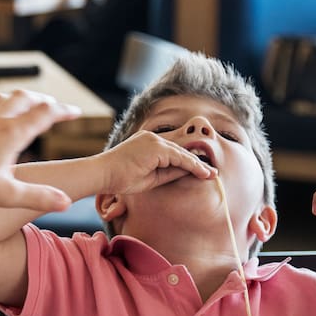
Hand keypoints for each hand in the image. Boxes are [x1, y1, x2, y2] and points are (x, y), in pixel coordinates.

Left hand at [0, 90, 78, 211]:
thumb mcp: (5, 195)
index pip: (46, 114)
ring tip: (21, 107)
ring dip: (15, 100)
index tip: (76, 112)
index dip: (64, 111)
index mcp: (11, 134)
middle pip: (25, 98)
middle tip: (51, 107)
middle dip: (42, 100)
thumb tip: (65, 201)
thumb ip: (37, 196)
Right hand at [95, 130, 212, 193]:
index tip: (202, 172)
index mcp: (148, 143)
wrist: (102, 174)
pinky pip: (178, 157)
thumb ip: (168, 173)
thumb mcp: (150, 177)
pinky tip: (202, 172)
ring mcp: (153, 140)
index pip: (173, 152)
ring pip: (181, 153)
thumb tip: (188, 173)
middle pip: (180, 149)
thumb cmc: (119, 178)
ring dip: (198, 164)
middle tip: (213, 173)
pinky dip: (191, 165)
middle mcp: (152, 137)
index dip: (189, 162)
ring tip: (211, 174)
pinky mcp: (155, 147)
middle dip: (198, 162)